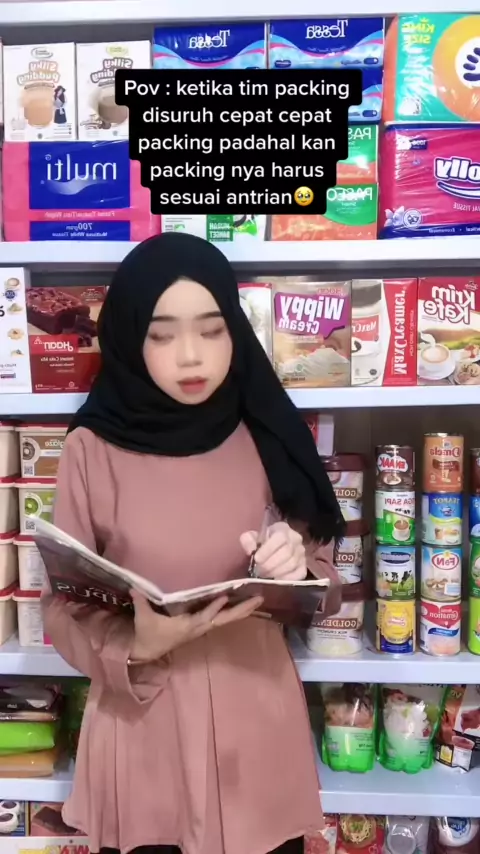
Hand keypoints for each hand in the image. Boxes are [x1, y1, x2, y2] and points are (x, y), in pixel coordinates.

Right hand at [130, 590, 263, 663]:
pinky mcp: (200, 626)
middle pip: (223, 620)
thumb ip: (141, 602)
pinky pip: (221, 619)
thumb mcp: (143, 618)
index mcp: (185, 626)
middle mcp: (197, 628)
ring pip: (225, 620)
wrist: (147, 651)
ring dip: (242, 611)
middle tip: (258, 599)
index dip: (213, 608)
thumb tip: (134, 587)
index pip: (202, 617)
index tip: (225, 597)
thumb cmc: (147, 634)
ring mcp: (200, 628)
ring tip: (257, 600)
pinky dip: (233, 612)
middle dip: (241, 610)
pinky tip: (244, 606)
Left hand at [240, 522, 306, 580]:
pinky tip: (275, 580)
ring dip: (276, 572)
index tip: (256, 559)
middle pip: (286, 552)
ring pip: (291, 564)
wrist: (272, 550)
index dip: (268, 549)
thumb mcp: (252, 538)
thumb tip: (250, 551)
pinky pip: (298, 574)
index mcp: (283, 529)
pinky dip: (286, 579)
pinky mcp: (304, 567)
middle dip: (270, 564)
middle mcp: (296, 539)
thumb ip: (248, 540)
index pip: (280, 537)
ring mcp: (302, 554)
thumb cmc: (261, 543)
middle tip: (258, 571)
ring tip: (264, 576)